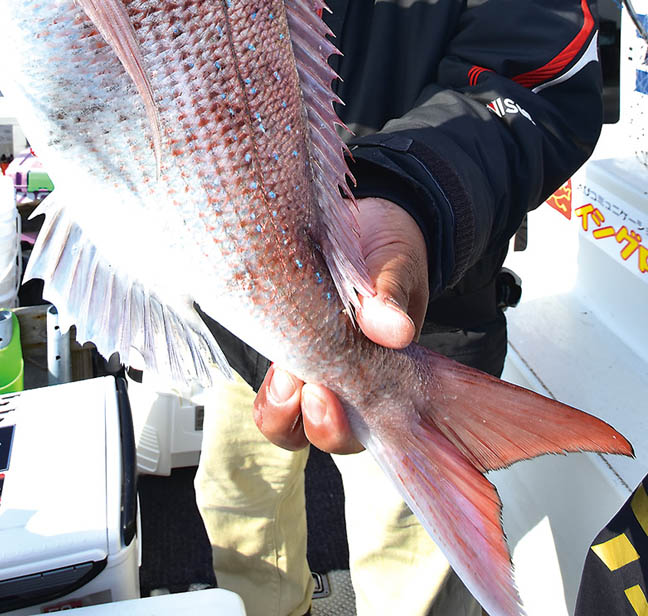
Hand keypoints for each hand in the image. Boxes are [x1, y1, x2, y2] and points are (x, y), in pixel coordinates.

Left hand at [253, 198, 428, 452]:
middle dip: (303, 420)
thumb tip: (395, 329)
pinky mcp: (280, 336)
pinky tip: (262, 329)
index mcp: (381, 380)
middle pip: (314, 432)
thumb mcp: (399, 270)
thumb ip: (394, 297)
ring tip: (280, 370)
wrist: (367, 225)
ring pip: (282, 411)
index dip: (338, 428)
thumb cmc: (390, 258)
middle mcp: (340, 383)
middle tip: (300, 385)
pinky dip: (260, 354)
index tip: (325, 396)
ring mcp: (307, 363)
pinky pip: (264, 362)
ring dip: (275, 401)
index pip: (360, 432)